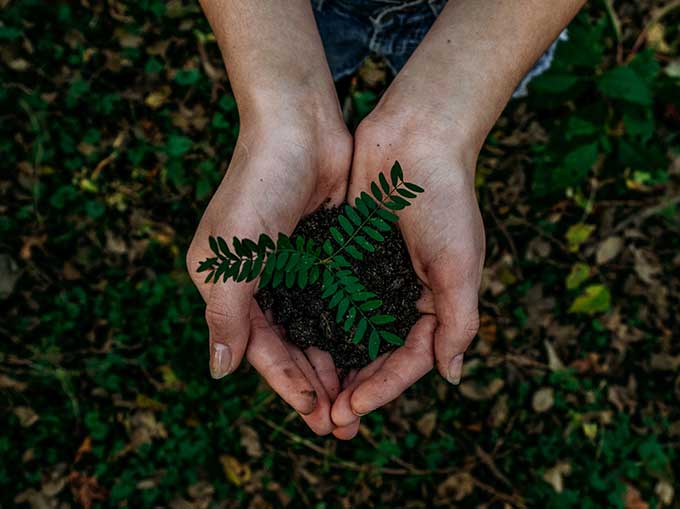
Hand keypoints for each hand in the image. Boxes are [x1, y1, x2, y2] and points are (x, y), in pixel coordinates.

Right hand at [186, 114, 352, 434]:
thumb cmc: (258, 186)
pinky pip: (337, 302)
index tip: (316, 416)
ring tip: (359, 399)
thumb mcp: (231, 255)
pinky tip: (369, 353)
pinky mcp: (324, 253)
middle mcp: (260, 282)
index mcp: (229, 286)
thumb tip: (219, 372)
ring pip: (316, 330)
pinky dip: (350, 329)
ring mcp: (294, 268)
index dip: (287, 385)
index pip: (260, 349)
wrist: (299, 126)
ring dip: (335, 364)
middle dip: (315, 385)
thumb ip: (225, 315)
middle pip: (290, 347)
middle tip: (343, 423)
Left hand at [330, 110, 484, 436]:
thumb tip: (452, 376)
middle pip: (376, 355)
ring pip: (349, 333)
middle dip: (354, 387)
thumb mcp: (460, 264)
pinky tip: (296, 344)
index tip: (352, 408)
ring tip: (309, 395)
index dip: (383, 388)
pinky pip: (329, 297)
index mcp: (434, 302)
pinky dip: (316, 323)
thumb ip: (458, 321)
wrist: (416, 138)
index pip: (409, 360)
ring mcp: (372, 277)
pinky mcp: (346, 255)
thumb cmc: (445, 199)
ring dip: (332, 364)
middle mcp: (402, 295)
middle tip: (327, 419)